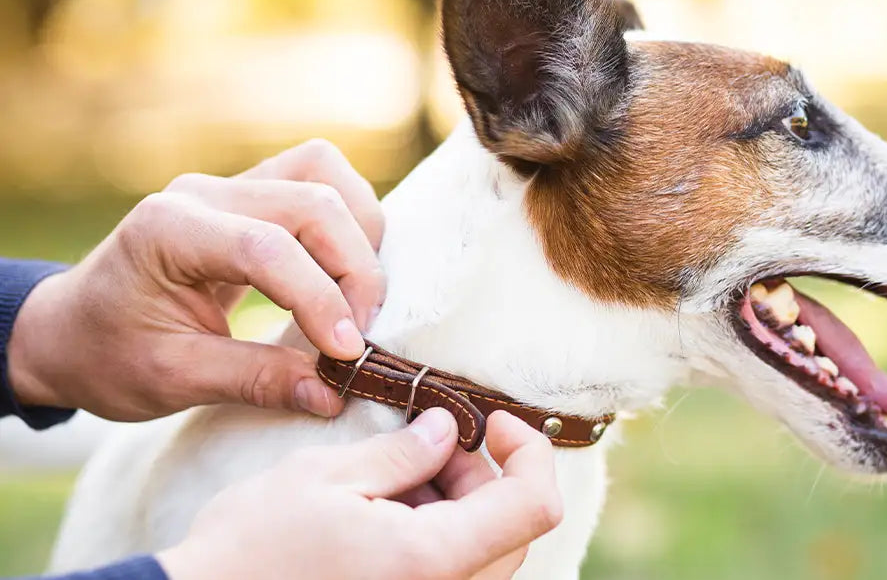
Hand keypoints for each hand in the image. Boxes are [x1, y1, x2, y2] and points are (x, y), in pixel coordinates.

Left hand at [6, 139, 384, 419]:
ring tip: (355, 301)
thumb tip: (333, 394)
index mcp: (167, 228)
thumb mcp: (172, 380)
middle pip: (313, 200)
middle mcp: (203, 192)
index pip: (267, 248)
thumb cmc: (108, 355)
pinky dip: (349, 223)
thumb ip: (255, 381)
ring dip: (359, 235)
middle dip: (353, 270)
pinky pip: (319, 181)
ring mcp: (231, 184)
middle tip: (356, 337)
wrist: (72, 330)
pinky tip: (343, 274)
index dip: (320, 299)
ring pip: (326, 175)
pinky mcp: (253, 192)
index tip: (347, 354)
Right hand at [156, 409, 563, 579]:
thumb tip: (447, 429)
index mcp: (432, 559)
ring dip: (455, 504)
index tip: (491, 420)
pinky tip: (383, 513)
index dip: (530, 452)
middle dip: (481, 474)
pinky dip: (434, 533)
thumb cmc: (252, 548)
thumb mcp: (326, 478)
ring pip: (484, 551)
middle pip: (512, 528)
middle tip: (426, 444)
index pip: (535, 505)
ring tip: (392, 478)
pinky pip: (450, 571)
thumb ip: (402, 452)